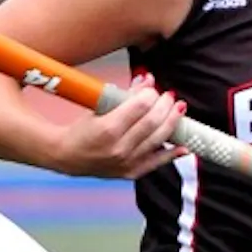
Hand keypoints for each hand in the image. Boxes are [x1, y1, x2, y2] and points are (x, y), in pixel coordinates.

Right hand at [55, 72, 189, 179]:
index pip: (140, 106)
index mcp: (108, 129)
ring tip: (179, 109)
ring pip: (159, 139)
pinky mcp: (131, 172)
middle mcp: (119, 148)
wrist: (67, 157)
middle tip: (169, 96)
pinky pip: (158, 162)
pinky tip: (184, 144)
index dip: (151, 94)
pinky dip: (173, 153)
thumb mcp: (99, 107)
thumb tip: (147, 79)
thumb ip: (125, 94)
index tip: (152, 89)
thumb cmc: (82, 129)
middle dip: (165, 105)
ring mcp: (127, 162)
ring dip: (172, 121)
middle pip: (153, 122)